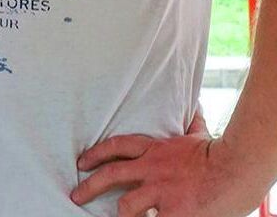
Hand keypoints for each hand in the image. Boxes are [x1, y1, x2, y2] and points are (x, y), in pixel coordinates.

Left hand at [70, 111, 269, 215]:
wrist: (238, 167)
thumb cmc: (221, 153)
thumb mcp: (198, 136)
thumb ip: (190, 125)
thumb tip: (193, 107)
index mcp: (156, 150)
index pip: (117, 146)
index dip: (96, 154)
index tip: (82, 162)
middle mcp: (152, 169)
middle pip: (111, 174)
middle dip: (90, 185)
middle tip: (76, 195)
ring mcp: (161, 191)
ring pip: (127, 204)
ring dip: (121, 213)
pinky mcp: (173, 212)